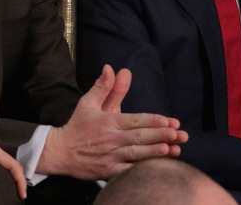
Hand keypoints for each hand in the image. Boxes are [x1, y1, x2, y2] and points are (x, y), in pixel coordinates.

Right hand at [36, 65, 188, 180]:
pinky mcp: (108, 172)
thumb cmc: (78, 126)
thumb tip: (112, 68)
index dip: (153, 121)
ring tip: (173, 149)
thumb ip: (104, 87)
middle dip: (161, 136)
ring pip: (136, 155)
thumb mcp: (88, 102)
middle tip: (179, 134)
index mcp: (109, 122)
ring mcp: (111, 157)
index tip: (169, 121)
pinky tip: (155, 169)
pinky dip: (141, 171)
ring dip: (155, 153)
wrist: (60, 152)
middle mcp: (112, 139)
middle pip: (140, 137)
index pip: (135, 121)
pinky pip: (127, 172)